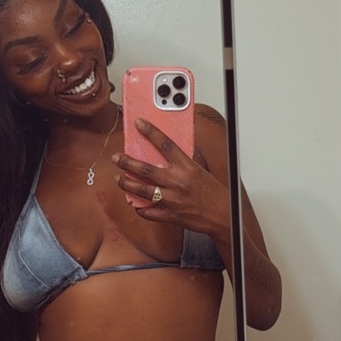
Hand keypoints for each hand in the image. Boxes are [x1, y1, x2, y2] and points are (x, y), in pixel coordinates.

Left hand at [111, 117, 228, 232]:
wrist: (223, 216)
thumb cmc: (215, 193)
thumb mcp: (202, 171)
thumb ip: (187, 160)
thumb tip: (175, 150)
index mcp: (187, 167)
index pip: (165, 144)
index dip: (150, 132)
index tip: (139, 124)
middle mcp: (177, 182)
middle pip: (145, 169)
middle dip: (127, 162)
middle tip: (117, 157)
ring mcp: (172, 200)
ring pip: (142, 190)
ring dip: (127, 183)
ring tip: (119, 178)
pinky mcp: (170, 216)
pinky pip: (148, 212)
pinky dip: (140, 208)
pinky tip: (135, 203)